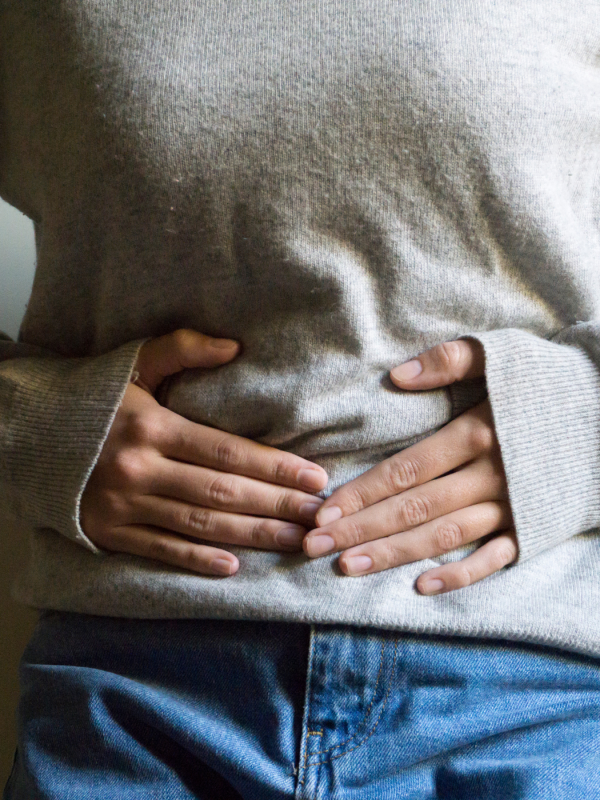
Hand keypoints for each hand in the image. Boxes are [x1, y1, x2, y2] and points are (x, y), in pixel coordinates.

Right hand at [81, 329, 327, 575]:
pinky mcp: (107, 531)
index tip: (313, 477)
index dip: (274, 467)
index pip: (227, 451)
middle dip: (276, 505)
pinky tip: (232, 567)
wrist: (28, 430)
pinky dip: (196, 560)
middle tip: (318, 516)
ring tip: (292, 541)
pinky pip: (159, 550)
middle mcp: (140, 468)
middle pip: (221, 493)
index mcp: (152, 425)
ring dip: (250, 535)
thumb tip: (234, 347)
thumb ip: (182, 349)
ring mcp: (122, 505)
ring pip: (198, 525)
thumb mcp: (133, 363)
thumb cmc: (92, 396)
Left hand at [303, 339, 516, 594]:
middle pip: (416, 508)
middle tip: (315, 546)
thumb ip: (450, 360)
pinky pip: (495, 558)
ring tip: (349, 567)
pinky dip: (461, 575)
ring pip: (445, 537)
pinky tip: (421, 587)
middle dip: (362, 529)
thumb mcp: (504, 354)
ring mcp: (514, 507)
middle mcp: (492, 476)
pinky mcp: (535, 528)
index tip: (324, 510)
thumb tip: (397, 376)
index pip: (407, 470)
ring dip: (395, 554)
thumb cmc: (551, 379)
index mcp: (479, 433)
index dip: (363, 492)